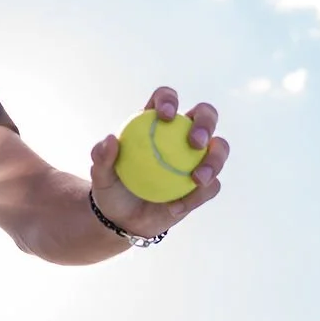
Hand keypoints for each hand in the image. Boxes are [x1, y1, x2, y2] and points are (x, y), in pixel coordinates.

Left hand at [90, 87, 229, 238]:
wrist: (123, 220)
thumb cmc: (112, 190)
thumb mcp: (100, 176)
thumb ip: (101, 157)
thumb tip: (111, 139)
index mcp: (155, 123)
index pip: (166, 100)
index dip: (169, 100)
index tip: (164, 116)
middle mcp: (182, 135)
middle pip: (205, 116)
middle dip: (206, 123)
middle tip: (194, 142)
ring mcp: (198, 159)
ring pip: (219, 148)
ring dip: (215, 160)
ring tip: (197, 178)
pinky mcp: (205, 186)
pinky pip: (211, 186)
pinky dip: (198, 195)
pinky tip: (177, 207)